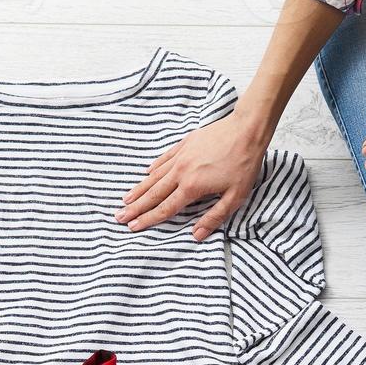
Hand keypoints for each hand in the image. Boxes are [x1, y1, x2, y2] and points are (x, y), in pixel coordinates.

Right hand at [118, 113, 269, 240]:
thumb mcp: (235, 197)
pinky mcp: (185, 144)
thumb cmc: (244, 164)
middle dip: (135, 207)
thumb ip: (214, 217)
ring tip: (126, 199)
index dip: (148, 219)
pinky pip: (164, 159)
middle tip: (118, 216)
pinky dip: (154, 168)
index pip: (165, 208)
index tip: (132, 227)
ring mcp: (181, 156)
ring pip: (154, 177)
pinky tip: (146, 173)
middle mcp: (181, 172)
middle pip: (153, 194)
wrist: (247, 129)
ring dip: (139, 189)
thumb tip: (196, 235)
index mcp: (192, 187)